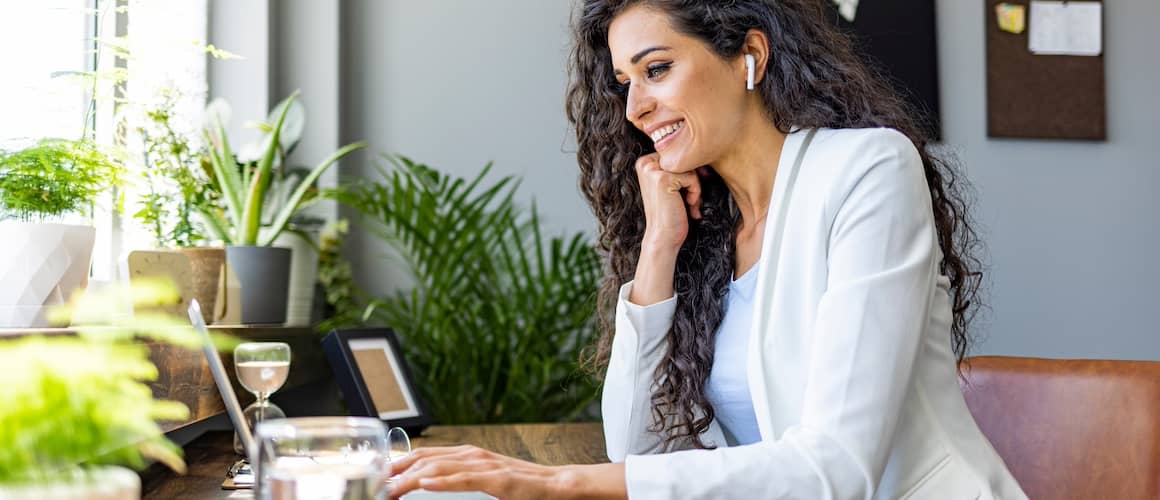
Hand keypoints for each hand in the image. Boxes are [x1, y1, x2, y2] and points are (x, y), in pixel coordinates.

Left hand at [388, 445, 564, 499]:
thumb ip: (458, 478)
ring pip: (440, 467)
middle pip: (424, 459)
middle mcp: (472, 454)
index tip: (377, 478)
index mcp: (467, 454)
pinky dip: (443, 481)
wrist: (556, 484)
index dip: (397, 464)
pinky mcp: (498, 479)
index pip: (422, 454)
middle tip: (375, 486)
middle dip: (396, 473)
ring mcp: (485, 464)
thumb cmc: (520, 486)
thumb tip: (427, 485)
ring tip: (390, 489)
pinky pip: (466, 479)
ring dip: (411, 479)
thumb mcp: (483, 479)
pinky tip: (425, 484)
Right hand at [635, 153, 702, 252]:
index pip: (680, 155)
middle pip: (685, 159)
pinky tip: (689, 206)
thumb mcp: (673, 184)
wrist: (664, 237)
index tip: (685, 194)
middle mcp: (645, 162)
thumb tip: (702, 148)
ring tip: (690, 204)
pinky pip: (692, 177)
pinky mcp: (662, 178)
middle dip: (693, 181)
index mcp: (645, 161)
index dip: (689, 174)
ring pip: (690, 167)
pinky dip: (696, 193)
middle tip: (690, 201)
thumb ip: (678, 165)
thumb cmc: (672, 212)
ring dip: (696, 188)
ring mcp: (652, 170)